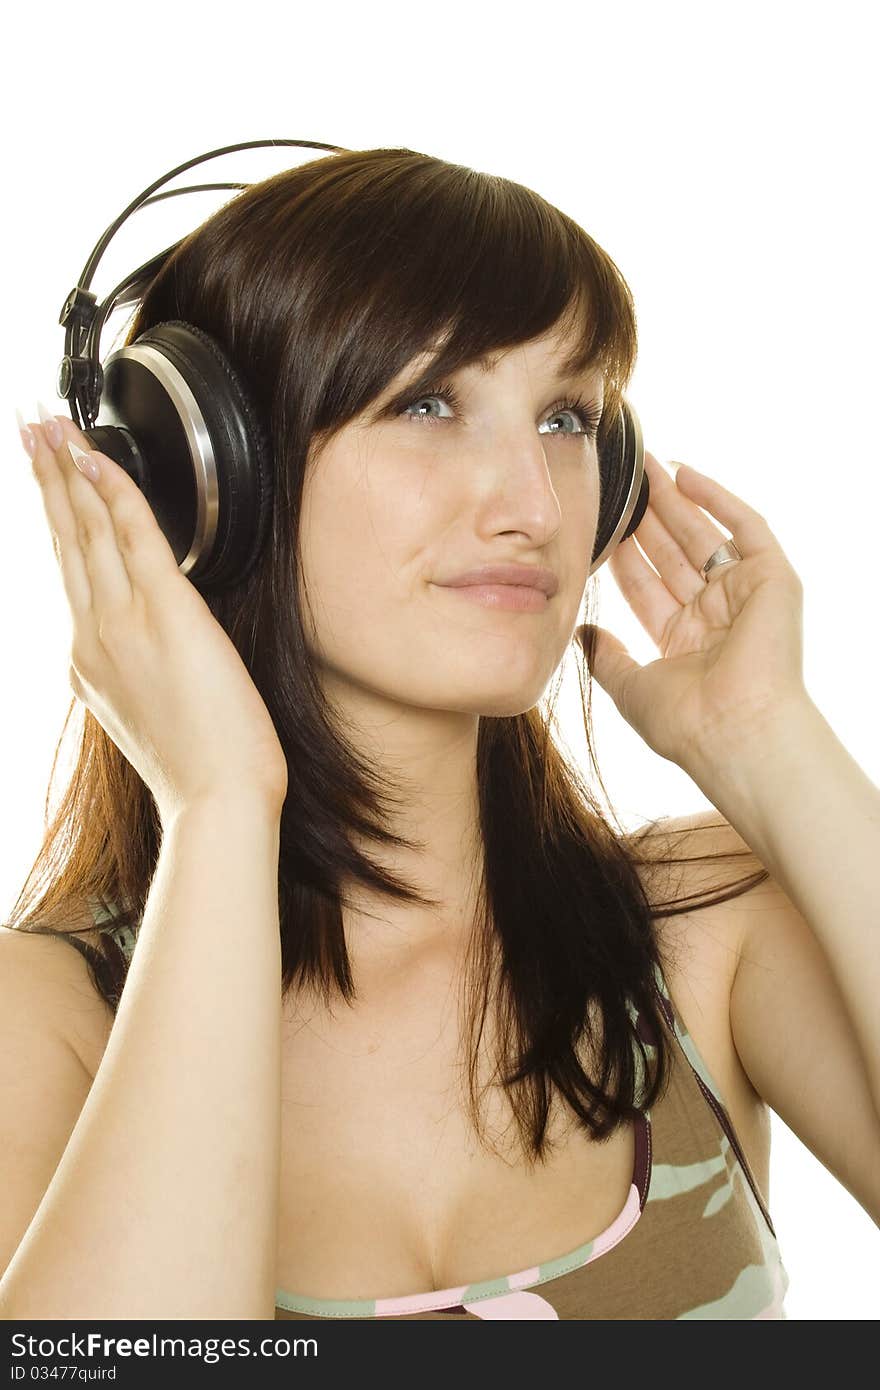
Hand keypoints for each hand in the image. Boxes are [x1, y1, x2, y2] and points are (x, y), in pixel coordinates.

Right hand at [21, 407, 288, 823]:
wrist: (216, 802)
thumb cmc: (200, 769)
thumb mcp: (149, 717)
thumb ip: (134, 674)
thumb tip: (147, 650)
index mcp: (90, 663)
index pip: (70, 574)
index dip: (54, 520)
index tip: (44, 481)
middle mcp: (93, 637)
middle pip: (65, 541)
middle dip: (46, 478)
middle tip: (30, 428)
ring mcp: (123, 623)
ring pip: (89, 530)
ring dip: (69, 469)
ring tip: (49, 425)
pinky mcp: (167, 613)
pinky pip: (136, 535)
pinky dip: (115, 491)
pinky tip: (99, 459)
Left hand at [576, 451, 807, 770]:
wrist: (734, 732)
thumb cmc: (686, 723)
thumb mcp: (631, 686)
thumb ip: (605, 656)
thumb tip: (581, 632)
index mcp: (685, 642)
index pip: (647, 586)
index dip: (623, 554)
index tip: (598, 524)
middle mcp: (716, 615)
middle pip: (674, 554)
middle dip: (648, 517)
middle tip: (622, 478)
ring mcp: (745, 595)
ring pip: (704, 535)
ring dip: (675, 500)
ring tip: (644, 465)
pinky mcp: (773, 579)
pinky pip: (746, 527)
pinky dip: (718, 498)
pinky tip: (683, 474)